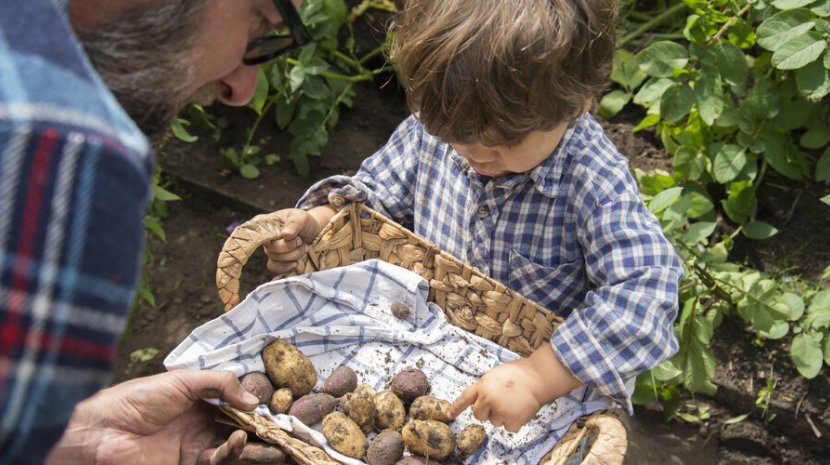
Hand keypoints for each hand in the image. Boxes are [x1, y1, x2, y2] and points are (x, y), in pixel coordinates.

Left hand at [47, 370, 287, 464]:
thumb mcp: (183, 379)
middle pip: (241, 430)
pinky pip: (217, 460)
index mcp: (199, 401)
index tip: (280, 410)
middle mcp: (200, 424)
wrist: (102, 431)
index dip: (259, 409)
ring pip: (234, 449)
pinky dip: (231, 451)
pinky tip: (239, 439)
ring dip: (256, 448)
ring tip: (280, 447)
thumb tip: (254, 399)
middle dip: (266, 435)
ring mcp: (194, 447)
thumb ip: (220, 384)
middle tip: (291, 437)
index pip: (236, 405)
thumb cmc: (137, 398)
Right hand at [261, 207, 331, 274]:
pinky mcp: (275, 261)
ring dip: (294, 255)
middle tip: (300, 240)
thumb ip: (293, 224)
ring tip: (302, 246)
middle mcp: (265, 237)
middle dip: (290, 246)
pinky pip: (275, 268)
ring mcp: (269, 250)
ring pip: (275, 259)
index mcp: (266, 223)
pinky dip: (288, 266)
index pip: (255, 231)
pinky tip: (296, 261)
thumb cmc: (303, 222)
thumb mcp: (301, 218)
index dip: (267, 237)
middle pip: (271, 249)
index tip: (284, 237)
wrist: (311, 232)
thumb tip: (284, 234)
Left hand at [448, 344, 582, 432]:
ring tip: (514, 402)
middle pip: (478, 415)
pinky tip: (521, 410)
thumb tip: (482, 399)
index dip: (456, 407)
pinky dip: (515, 422)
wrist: (538, 377)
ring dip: (503, 416)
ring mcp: (499, 411)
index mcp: (483, 385)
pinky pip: (508, 428)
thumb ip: (486, 386)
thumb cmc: (519, 372)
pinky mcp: (512, 421)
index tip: (450, 415)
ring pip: (494, 422)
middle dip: (487, 412)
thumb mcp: (495, 374)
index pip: (465, 398)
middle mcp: (487, 399)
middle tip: (501, 402)